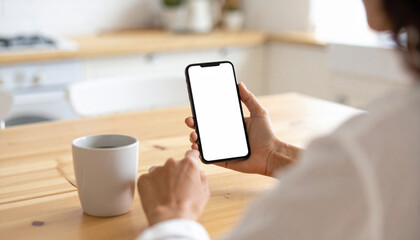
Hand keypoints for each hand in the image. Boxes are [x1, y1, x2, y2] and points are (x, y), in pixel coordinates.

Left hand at [137, 150, 209, 225]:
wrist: (170, 219)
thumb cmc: (189, 207)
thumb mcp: (204, 192)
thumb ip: (202, 179)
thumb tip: (199, 173)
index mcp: (188, 164)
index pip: (191, 155)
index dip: (191, 160)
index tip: (189, 165)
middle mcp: (172, 163)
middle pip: (174, 165)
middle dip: (175, 174)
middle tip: (176, 189)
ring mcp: (156, 170)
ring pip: (159, 171)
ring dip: (162, 179)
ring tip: (165, 195)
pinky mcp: (144, 179)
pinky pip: (148, 180)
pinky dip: (151, 186)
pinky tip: (156, 197)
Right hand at [185, 82, 299, 176]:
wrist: (271, 155)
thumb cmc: (267, 135)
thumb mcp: (259, 113)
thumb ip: (249, 99)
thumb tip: (239, 84)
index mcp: (231, 125)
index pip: (213, 118)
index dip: (202, 114)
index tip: (195, 108)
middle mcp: (225, 136)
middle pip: (205, 130)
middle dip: (194, 125)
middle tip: (190, 121)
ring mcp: (223, 149)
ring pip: (204, 143)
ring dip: (195, 138)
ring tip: (194, 135)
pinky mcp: (223, 160)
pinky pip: (209, 158)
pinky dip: (200, 154)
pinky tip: (197, 148)